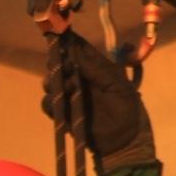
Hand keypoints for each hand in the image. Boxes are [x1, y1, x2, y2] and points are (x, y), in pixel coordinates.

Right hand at [43, 31, 155, 169]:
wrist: (125, 141)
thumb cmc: (126, 110)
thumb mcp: (118, 85)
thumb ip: (97, 69)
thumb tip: (75, 51)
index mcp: (94, 68)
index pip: (78, 48)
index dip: (68, 40)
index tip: (60, 34)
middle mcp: (79, 78)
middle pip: (59, 62)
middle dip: (58, 61)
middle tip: (65, 66)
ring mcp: (69, 96)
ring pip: (51, 81)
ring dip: (54, 80)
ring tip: (67, 86)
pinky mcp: (63, 113)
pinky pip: (48, 104)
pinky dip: (50, 101)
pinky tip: (61, 102)